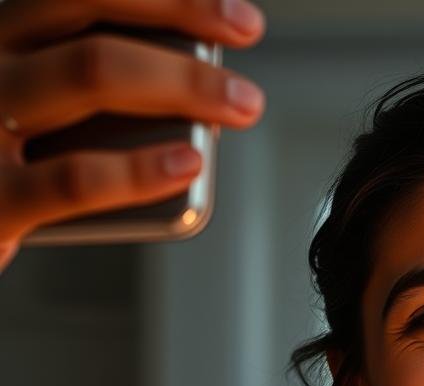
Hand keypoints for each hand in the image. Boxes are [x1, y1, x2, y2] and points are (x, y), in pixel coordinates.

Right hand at [0, 0, 266, 271]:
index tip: (237, 16)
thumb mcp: (39, 109)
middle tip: (246, 36)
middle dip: (181, 15)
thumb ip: (91, 84)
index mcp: (3, 34)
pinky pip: (74, 178)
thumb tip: (195, 78)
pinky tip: (188, 163)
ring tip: (241, 105)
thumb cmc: (7, 169)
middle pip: (89, 10)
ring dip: (183, 83)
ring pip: (89, 73)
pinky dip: (139, 170)